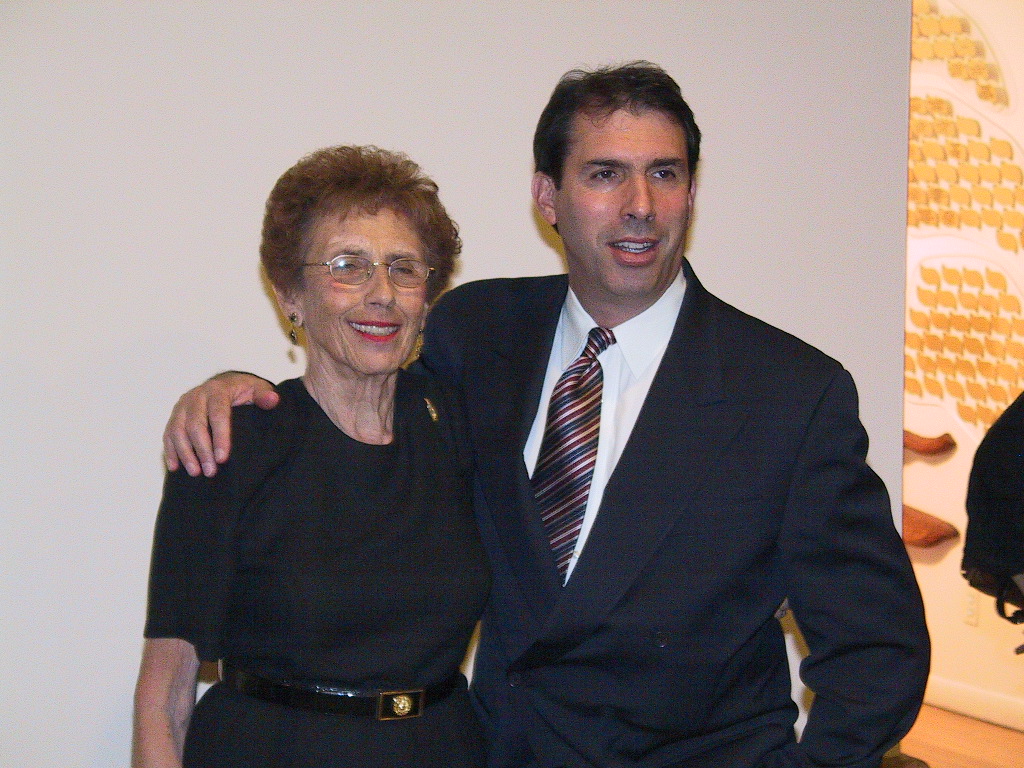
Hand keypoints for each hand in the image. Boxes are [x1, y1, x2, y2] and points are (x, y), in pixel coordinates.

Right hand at [163, 372, 277, 476]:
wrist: (225, 383)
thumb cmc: (243, 390)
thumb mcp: (257, 389)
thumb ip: (264, 395)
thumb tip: (272, 400)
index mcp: (217, 390)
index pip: (217, 414)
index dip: (220, 437)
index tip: (222, 458)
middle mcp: (196, 396)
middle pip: (195, 425)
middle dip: (202, 450)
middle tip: (210, 471)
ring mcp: (182, 406)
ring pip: (177, 430)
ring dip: (185, 453)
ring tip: (195, 472)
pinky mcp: (175, 415)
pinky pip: (168, 433)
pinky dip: (170, 451)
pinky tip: (175, 467)